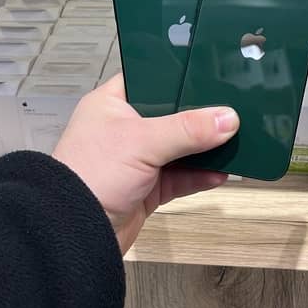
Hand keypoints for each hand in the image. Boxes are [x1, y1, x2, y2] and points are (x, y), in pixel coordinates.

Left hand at [53, 74, 239, 252]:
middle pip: (171, 114)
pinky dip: (200, 175)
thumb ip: (188, 129)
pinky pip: (181, 177)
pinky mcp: (146, 188)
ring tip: (236, 140)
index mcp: (112, 103)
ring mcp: (136, 159)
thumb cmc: (91, 174)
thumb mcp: (142, 141)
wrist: (71, 236)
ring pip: (180, 147)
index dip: (178, 75)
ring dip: (205, 147)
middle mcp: (124, 128)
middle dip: (200, 116)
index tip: (211, 72)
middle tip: (233, 106)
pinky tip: (222, 172)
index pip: (150, 78)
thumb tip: (228, 119)